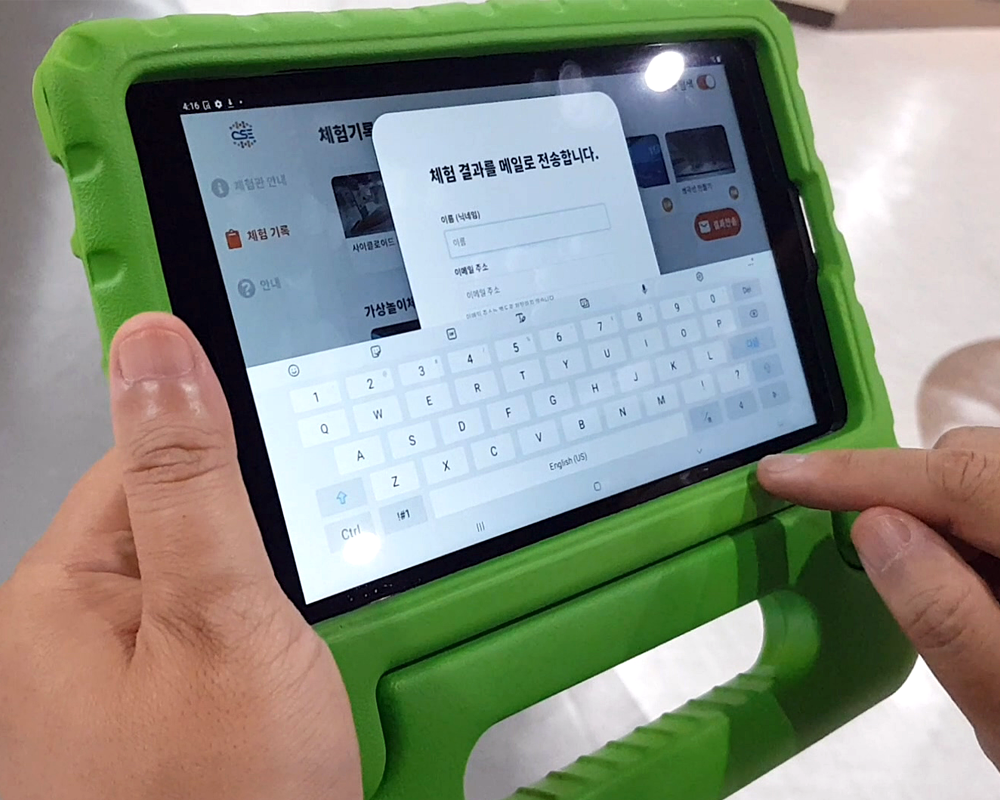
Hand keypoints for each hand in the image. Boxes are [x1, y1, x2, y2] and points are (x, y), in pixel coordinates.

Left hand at [0, 313, 360, 799]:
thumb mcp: (219, 619)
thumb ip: (189, 476)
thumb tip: (154, 343)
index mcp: (63, 596)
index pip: (145, 457)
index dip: (221, 430)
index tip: (285, 399)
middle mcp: (74, 641)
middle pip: (189, 529)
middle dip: (265, 549)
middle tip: (307, 607)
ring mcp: (121, 692)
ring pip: (222, 593)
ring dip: (280, 611)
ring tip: (304, 680)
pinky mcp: (169, 728)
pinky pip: (229, 652)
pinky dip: (276, 659)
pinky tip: (296, 702)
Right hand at [758, 431, 999, 768]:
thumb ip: (948, 617)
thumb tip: (872, 527)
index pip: (961, 481)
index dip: (860, 473)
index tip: (782, 474)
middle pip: (975, 461)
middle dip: (904, 495)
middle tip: (871, 562)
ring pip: (986, 479)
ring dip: (938, 519)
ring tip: (952, 598)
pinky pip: (996, 512)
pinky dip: (967, 536)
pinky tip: (981, 596)